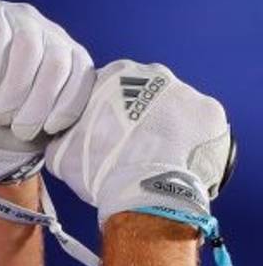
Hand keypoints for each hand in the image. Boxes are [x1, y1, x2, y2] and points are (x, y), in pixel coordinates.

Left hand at [0, 0, 95, 183]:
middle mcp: (23, 17)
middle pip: (29, 46)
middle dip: (15, 90)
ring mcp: (54, 37)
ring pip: (57, 63)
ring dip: (39, 103)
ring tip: (20, 129)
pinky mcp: (77, 61)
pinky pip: (82, 78)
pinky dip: (65, 107)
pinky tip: (48, 126)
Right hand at [44, 59, 233, 226]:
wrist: (144, 191)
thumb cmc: (102, 168)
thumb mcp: (62, 150)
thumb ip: (61, 134)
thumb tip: (55, 136)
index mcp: (114, 75)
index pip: (109, 87)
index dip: (106, 111)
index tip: (107, 133)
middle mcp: (152, 74)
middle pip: (145, 93)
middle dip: (141, 115)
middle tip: (133, 145)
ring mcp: (186, 91)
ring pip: (174, 108)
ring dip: (167, 127)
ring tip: (158, 157)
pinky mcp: (211, 113)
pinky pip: (200, 126)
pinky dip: (192, 140)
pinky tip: (180, 160)